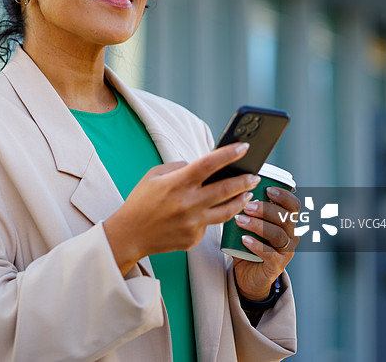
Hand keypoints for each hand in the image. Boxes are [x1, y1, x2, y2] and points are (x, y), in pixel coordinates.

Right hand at [104, 142, 258, 275]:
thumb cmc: (140, 202)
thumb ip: (178, 167)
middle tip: (255, 175)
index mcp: (177, 183)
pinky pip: (209, 225)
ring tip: (247, 194)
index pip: (209, 164)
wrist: (129, 235)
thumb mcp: (153, 176)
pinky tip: (210, 212)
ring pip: (227, 211)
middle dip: (245, 180)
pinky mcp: (193, 238)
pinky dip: (211, 217)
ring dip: (240, 201)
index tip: (244, 147)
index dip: (229, 154)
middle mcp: (187, 203)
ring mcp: (192, 223)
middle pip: (226, 189)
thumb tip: (202, 166)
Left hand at [232, 187, 300, 300]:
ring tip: (240, 220)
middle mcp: (291, 236)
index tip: (267, 189)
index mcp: (287, 222)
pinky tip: (244, 239)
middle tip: (246, 206)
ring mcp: (286, 251)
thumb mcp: (248, 225)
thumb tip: (234, 191)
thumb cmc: (249, 245)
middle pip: (285, 218)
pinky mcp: (278, 265)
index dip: (283, 196)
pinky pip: (270, 254)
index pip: (294, 206)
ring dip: (258, 225)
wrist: (248, 274)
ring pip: (278, 235)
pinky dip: (256, 245)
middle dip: (265, 209)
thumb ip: (246, 211)